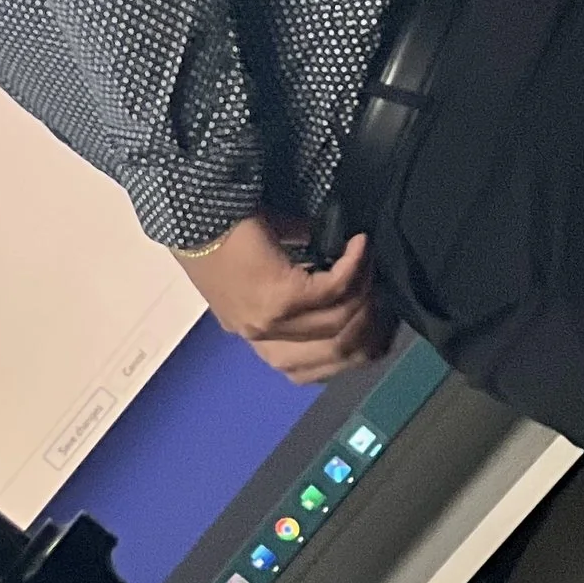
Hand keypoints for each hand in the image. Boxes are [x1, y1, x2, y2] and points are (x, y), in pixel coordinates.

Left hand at [181, 214, 386, 382]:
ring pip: (339, 320)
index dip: (352, 352)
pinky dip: (354, 267)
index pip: (310, 370)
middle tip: (387, 291)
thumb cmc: (223, 233)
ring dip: (365, 291)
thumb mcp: (263, 268)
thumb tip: (340, 271)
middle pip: (336, 347)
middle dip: (371, 323)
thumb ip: (298, 280)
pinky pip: (334, 289)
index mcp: (256, 335)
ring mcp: (270, 322)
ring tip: (372, 264)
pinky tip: (358, 246)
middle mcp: (262, 337)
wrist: (196, 212)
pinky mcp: (280, 298)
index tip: (379, 324)